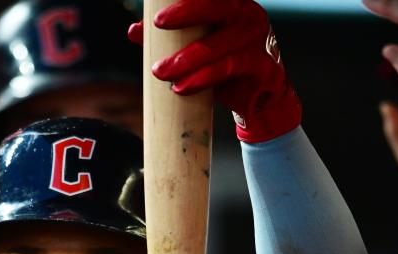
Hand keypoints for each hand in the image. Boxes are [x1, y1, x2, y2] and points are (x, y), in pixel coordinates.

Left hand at [127, 0, 300, 142]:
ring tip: (160, 72)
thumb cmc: (226, 65)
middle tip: (158, 24)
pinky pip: (229, 69)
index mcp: (233, 5)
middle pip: (219, 6)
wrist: (259, 100)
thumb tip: (134, 31)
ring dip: (187, 59)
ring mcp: (258, 41)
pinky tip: (182, 87)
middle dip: (186, 13)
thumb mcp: (197, 46)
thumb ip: (168, 37)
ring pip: (219, 45)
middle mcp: (249, 16)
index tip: (160, 8)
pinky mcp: (263, 67)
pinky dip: (203, 79)